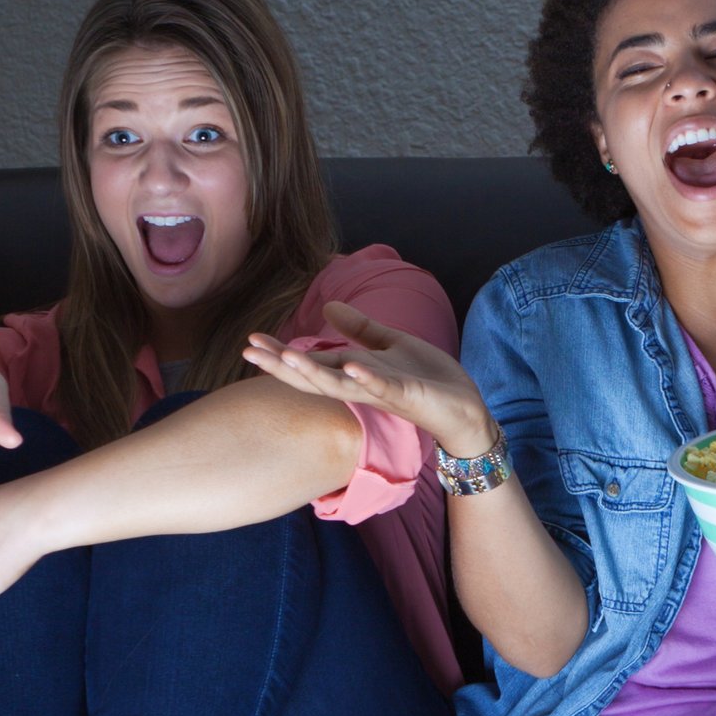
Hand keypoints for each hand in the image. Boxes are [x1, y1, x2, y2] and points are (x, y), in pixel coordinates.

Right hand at [242, 301, 494, 459]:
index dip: (280, 354)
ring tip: (284, 356)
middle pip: (314, 377)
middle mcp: (361, 386)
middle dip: (281, 365)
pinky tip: (351, 366)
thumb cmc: (429, 380)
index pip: (311, 363)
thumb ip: (361, 329)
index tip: (250, 341)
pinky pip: (384, 387)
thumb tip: (328, 307)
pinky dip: (367, 378)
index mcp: (355, 373)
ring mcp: (383, 392)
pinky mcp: (408, 396)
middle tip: (248, 351)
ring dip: (312, 372)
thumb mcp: (391, 346)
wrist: (466, 408)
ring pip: (340, 384)